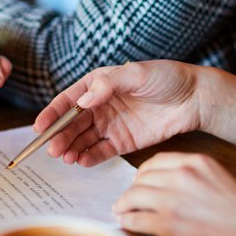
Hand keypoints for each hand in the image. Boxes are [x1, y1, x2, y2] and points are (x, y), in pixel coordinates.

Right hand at [34, 61, 201, 166]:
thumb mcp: (136, 74)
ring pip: (83, 139)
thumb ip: (108, 85)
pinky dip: (90, 157)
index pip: (68, 100)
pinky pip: (101, 151)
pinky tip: (81, 161)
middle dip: (59, 136)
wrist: (195, 98)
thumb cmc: (166, 78)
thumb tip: (83, 101)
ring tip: (65, 158)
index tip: (39, 127)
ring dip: (71, 148)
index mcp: (97, 85)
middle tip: (52, 149)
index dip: (52, 113)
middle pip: (72, 123)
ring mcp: (110, 125)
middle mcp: (99, 106)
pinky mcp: (122, 142)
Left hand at [113, 152, 235, 235]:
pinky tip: (126, 223)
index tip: (137, 181)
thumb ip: (190, 174)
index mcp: (193, 162)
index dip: (142, 173)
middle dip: (131, 190)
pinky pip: (136, 219)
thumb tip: (164, 182)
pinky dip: (128, 222)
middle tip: (127, 199)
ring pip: (133, 197)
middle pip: (141, 179)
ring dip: (123, 205)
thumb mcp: (216, 176)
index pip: (154, 162)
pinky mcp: (167, 224)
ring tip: (121, 211)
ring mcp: (171, 200)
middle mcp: (180, 176)